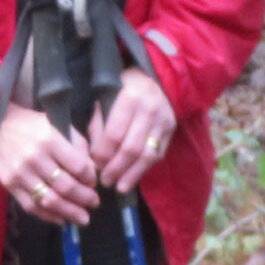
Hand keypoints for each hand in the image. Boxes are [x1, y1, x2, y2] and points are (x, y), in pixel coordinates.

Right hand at [0, 103, 99, 226]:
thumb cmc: (34, 126)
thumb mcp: (59, 125)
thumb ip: (78, 146)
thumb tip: (92, 172)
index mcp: (50, 140)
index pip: (78, 166)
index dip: (90, 179)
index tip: (94, 184)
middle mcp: (35, 158)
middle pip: (65, 186)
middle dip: (84, 198)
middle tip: (94, 204)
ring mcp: (20, 173)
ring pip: (49, 200)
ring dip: (69, 212)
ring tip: (83, 218)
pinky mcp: (9, 185)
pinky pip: (31, 206)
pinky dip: (48, 216)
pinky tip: (62, 219)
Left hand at [88, 67, 175, 194]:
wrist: (151, 77)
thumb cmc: (119, 87)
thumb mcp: (103, 97)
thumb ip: (97, 124)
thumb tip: (93, 156)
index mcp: (130, 97)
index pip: (114, 134)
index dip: (103, 154)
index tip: (93, 166)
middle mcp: (150, 109)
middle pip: (132, 148)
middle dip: (116, 168)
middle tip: (104, 182)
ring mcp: (164, 121)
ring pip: (148, 155)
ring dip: (132, 174)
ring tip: (119, 187)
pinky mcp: (171, 130)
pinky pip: (158, 154)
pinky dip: (145, 169)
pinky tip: (132, 178)